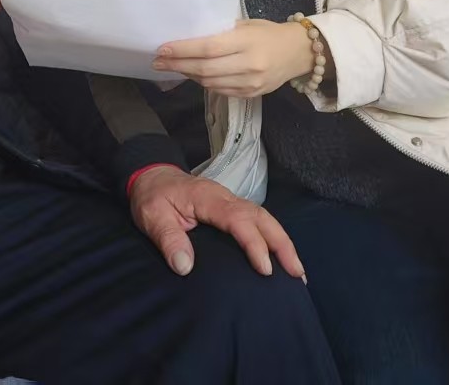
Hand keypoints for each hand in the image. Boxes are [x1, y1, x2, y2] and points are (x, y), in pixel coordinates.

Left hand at [129, 166, 305, 280]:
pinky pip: (258, 220)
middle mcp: (225, 197)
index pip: (238, 219)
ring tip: (297, 271)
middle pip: (262, 216)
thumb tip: (185, 267)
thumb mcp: (151, 217)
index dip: (254, 244)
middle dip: (281, 244)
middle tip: (296, 273)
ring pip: (265, 217)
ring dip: (283, 242)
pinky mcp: (231, 208)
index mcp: (207, 198)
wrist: (151, 175)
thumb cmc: (152, 197)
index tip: (264, 269)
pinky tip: (281, 257)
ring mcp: (231, 201)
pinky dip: (274, 237)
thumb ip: (168, 239)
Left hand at [152, 20, 315, 97]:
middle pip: (205, 69)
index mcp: (247, 42)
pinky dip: (204, 83)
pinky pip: (220, 91)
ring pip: (210, 83)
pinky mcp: (251, 95)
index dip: (182, 50)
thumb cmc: (269, 32)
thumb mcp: (247, 24)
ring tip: (173, 66)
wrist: (299, 53)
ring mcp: (251, 83)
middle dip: (178, 65)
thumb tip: (191, 37)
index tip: (162, 49)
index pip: (208, 48)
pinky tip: (195, 74)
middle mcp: (249, 64)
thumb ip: (222, 32)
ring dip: (188, 75)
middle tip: (158, 62)